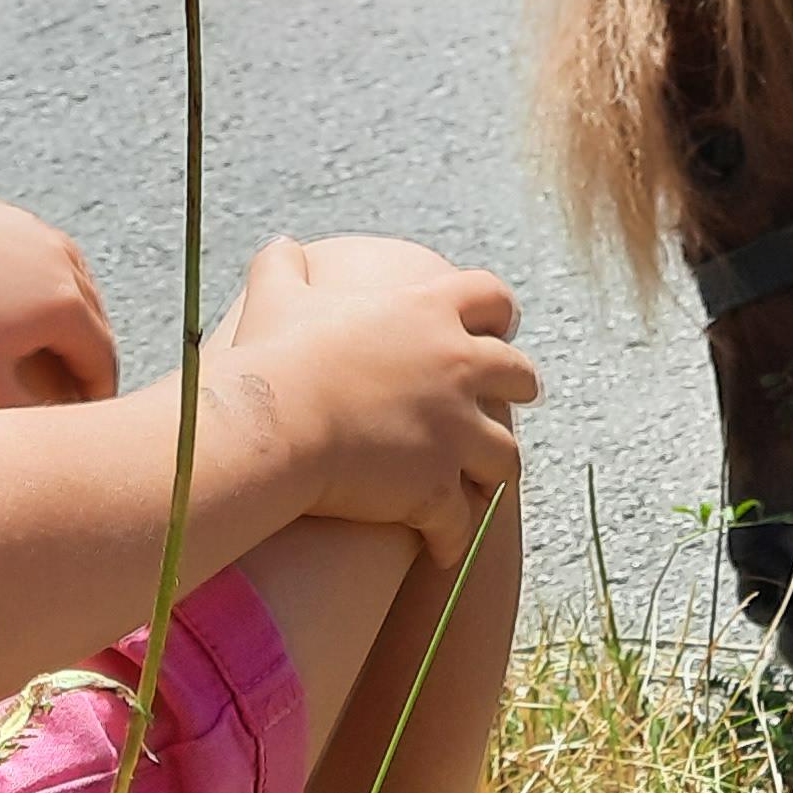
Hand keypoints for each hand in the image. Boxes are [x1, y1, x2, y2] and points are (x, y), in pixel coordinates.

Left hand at [0, 192, 118, 414]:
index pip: (102, 359)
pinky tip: (4, 300)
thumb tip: (57, 429)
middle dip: (87, 353)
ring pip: (63, 278)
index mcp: (67, 304)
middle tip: (77, 383)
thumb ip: (27, 416)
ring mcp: (31, 228)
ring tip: (46, 341)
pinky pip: (27, 252)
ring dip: (63, 313)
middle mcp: (63, 258)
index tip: (88, 414)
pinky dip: (28, 280)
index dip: (99, 393)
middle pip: (92, 316)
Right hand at [222, 238, 534, 564]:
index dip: (498, 313)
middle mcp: (458, 367)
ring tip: (481, 482)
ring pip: (505, 454)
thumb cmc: (274, 357)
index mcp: (428, 312)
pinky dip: (453, 537)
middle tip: (505, 400)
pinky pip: (461, 523)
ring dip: (493, 467)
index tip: (496, 326)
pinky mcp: (438, 488)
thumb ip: (283, 266)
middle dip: (516, 388)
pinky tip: (441, 547)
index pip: (492, 296)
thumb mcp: (278, 296)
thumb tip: (279, 245)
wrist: (275, 426)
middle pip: (518, 374)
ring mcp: (455, 431)